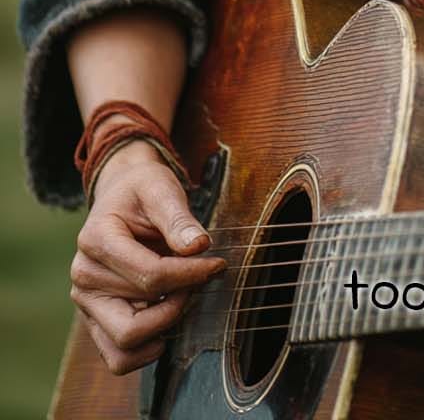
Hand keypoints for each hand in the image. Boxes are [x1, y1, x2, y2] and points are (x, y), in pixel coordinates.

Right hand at [71, 140, 225, 374]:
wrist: (123, 194)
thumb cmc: (143, 190)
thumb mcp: (161, 188)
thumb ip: (178, 218)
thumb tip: (199, 246)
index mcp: (96, 240)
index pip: (149, 276)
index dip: (191, 274)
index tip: (218, 263)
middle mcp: (84, 277)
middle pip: (137, 318)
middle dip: (178, 303)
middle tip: (200, 280)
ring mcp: (86, 303)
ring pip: (125, 344)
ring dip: (164, 326)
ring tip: (184, 297)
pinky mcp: (96, 319)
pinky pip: (117, 357)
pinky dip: (147, 348)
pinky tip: (169, 317)